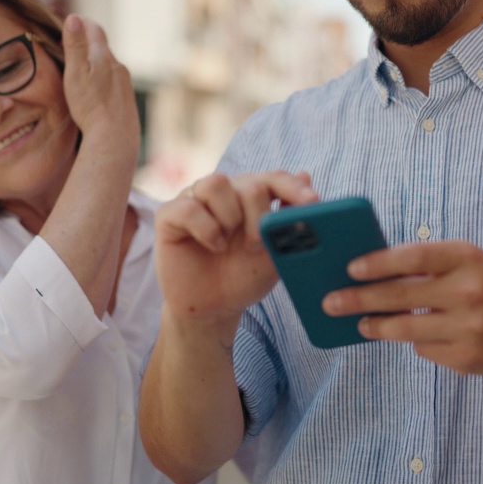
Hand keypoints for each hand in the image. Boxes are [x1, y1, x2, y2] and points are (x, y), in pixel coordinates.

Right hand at [59, 14, 139, 155]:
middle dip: (87, 43)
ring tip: (81, 69)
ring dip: (96, 63)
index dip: (81, 23)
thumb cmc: (91, 105)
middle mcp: (119, 67)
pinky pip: (114, 83)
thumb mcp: (76, 72)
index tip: (69, 23)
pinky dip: (103, 80)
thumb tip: (74, 18)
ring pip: (109, 66)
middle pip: (102, 47)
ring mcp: (125, 84)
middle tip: (71, 45)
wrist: (114, 137)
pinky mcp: (126, 100)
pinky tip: (95, 92)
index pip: (94, 29)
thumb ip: (75, 45)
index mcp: (105, 56)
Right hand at [155, 171, 317, 333]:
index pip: (274, 177)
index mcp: (251, 196)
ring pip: (216, 183)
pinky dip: (206, 229)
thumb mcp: (275, 254)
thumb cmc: (244, 278)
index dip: (293, 187)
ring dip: (230, 217)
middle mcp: (224, 192)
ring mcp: (196, 200)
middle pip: (248, 183)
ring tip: (228, 243)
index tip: (312, 202)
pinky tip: (213, 246)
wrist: (213, 309)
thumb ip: (289, 220)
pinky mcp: (170, 215)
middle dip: (258, 217)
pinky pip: (189, 207)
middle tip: (256, 246)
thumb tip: (305, 174)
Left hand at [322, 241, 482, 375]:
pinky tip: (418, 336)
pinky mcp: (466, 356)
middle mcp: (470, 291)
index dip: (378, 263)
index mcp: (466, 257)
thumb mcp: (463, 264)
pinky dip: (415, 341)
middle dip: (360, 299)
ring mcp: (470, 326)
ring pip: (405, 328)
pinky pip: (422, 348)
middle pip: (401, 295)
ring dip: (375, 327)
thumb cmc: (482, 288)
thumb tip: (365, 271)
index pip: (413, 257)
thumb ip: (424, 263)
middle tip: (331, 302)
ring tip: (360, 324)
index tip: (350, 268)